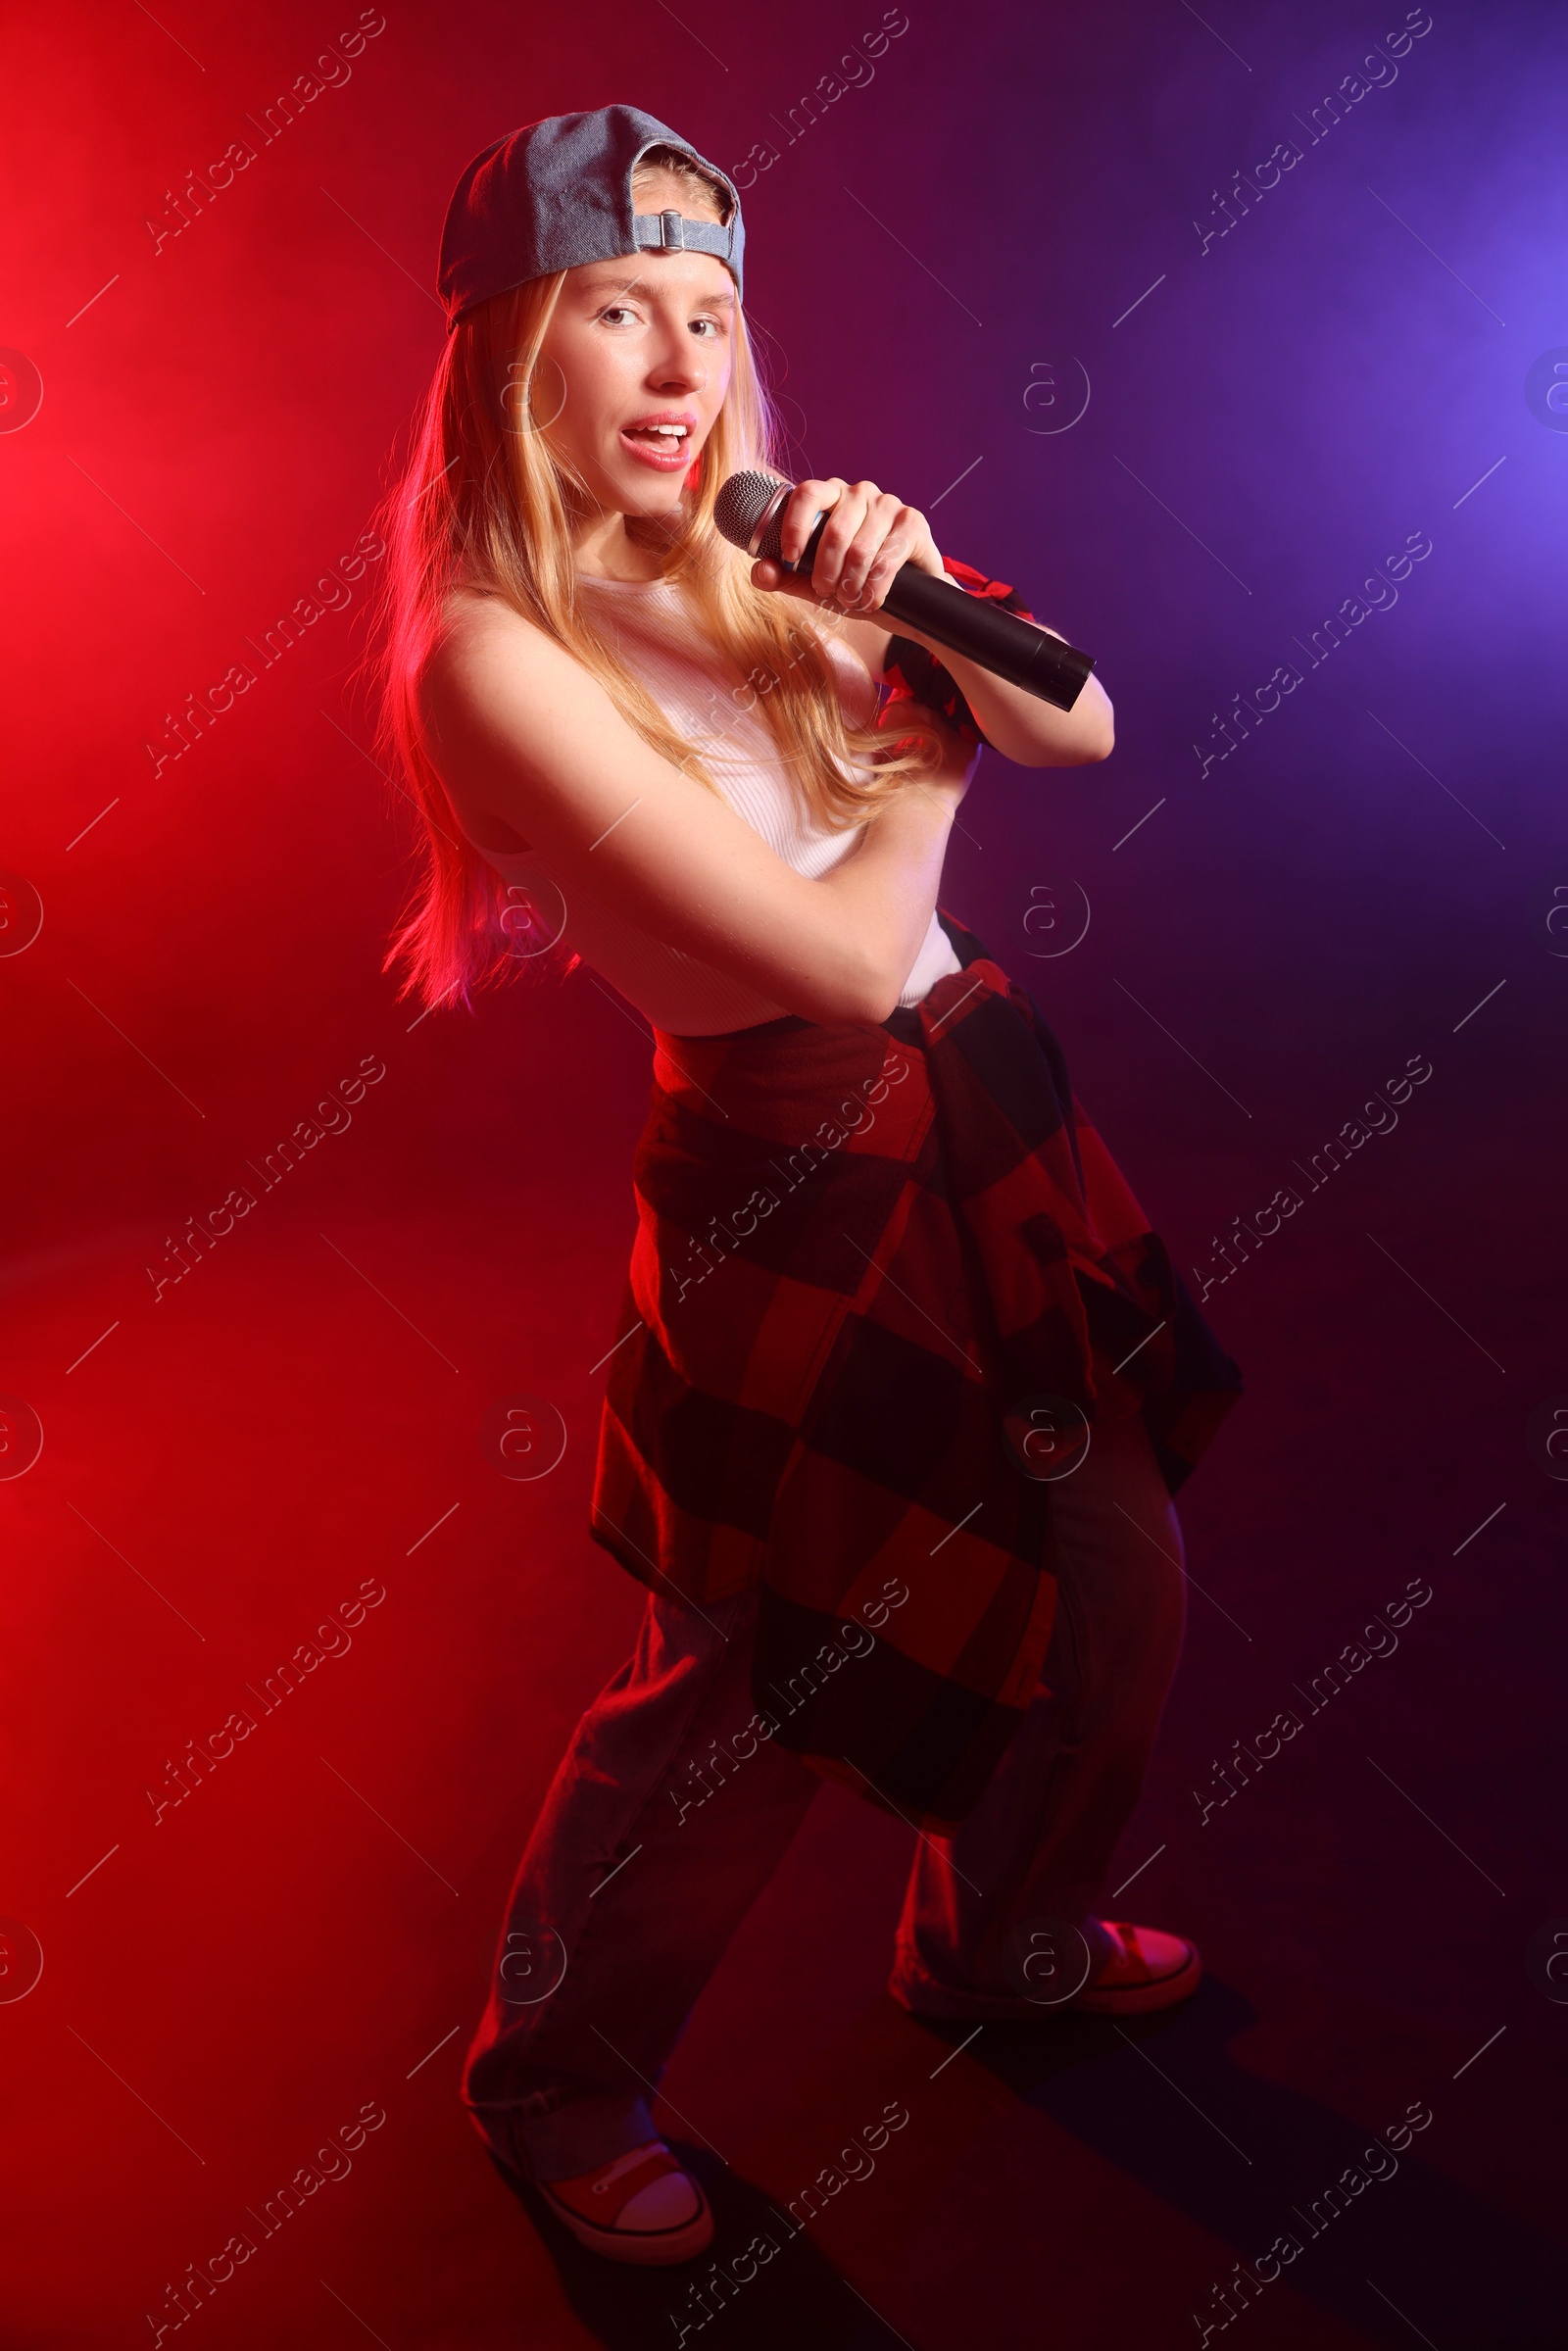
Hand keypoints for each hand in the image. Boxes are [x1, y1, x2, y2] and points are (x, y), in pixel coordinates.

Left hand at [750, 477, 946, 621]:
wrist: (906, 598)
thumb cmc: (856, 582)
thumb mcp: (816, 583)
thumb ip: (786, 577)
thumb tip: (759, 571)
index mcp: (830, 497)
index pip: (807, 493)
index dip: (795, 524)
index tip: (790, 556)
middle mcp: (858, 493)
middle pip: (834, 532)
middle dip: (826, 573)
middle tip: (826, 592)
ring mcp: (888, 504)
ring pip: (860, 550)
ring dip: (850, 585)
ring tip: (850, 599)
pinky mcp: (913, 522)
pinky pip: (887, 560)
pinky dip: (874, 589)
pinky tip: (871, 600)